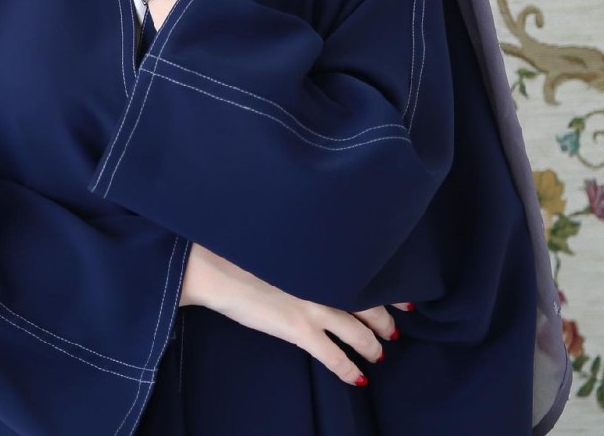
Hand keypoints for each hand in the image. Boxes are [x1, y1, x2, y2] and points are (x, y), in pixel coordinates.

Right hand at [179, 242, 409, 386]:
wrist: (221, 270)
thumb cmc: (246, 252)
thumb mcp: (285, 248)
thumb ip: (307, 257)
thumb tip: (318, 264)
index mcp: (322, 259)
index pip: (366, 274)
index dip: (390, 288)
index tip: (405, 298)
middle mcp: (325, 281)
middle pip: (369, 304)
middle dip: (385, 320)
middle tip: (394, 329)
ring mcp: (314, 306)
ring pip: (358, 331)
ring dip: (371, 345)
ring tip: (378, 353)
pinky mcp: (300, 329)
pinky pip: (333, 355)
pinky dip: (348, 368)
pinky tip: (358, 377)